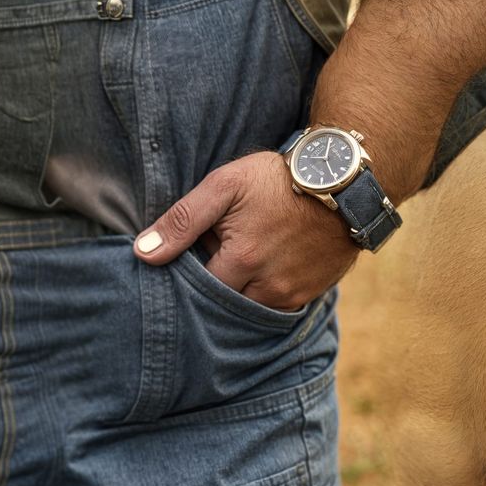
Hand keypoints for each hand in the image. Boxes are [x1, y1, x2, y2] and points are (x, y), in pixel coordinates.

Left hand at [132, 150, 359, 309]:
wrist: (342, 180)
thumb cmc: (277, 178)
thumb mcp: (223, 186)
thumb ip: (182, 221)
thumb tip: (142, 254)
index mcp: (241, 262)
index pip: (198, 289)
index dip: (189, 272)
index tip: (191, 253)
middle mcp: (269, 289)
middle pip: (224, 303)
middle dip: (213, 284)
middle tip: (213, 254)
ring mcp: (293, 295)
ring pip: (250, 307)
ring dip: (238, 289)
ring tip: (238, 255)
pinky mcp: (312, 294)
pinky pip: (276, 307)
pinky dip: (263, 291)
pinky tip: (261, 264)